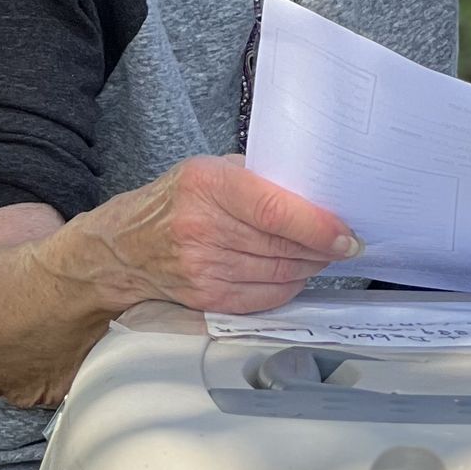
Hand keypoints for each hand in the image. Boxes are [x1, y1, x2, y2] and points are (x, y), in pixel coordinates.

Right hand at [69, 155, 359, 315]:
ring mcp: (202, 269)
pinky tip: (294, 272)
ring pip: (280, 274)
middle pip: (283, 247)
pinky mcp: (208, 299)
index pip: (275, 211)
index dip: (319, 227)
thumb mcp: (211, 170)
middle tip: (343, 242)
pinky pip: (267, 298)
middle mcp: (202, 229)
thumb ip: (260, 178)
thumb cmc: (176, 201)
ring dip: (310, 267)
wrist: (123, 247)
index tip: (347, 235)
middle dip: (323, 248)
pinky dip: (289, 286)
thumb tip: (318, 195)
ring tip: (320, 254)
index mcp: (207, 186)